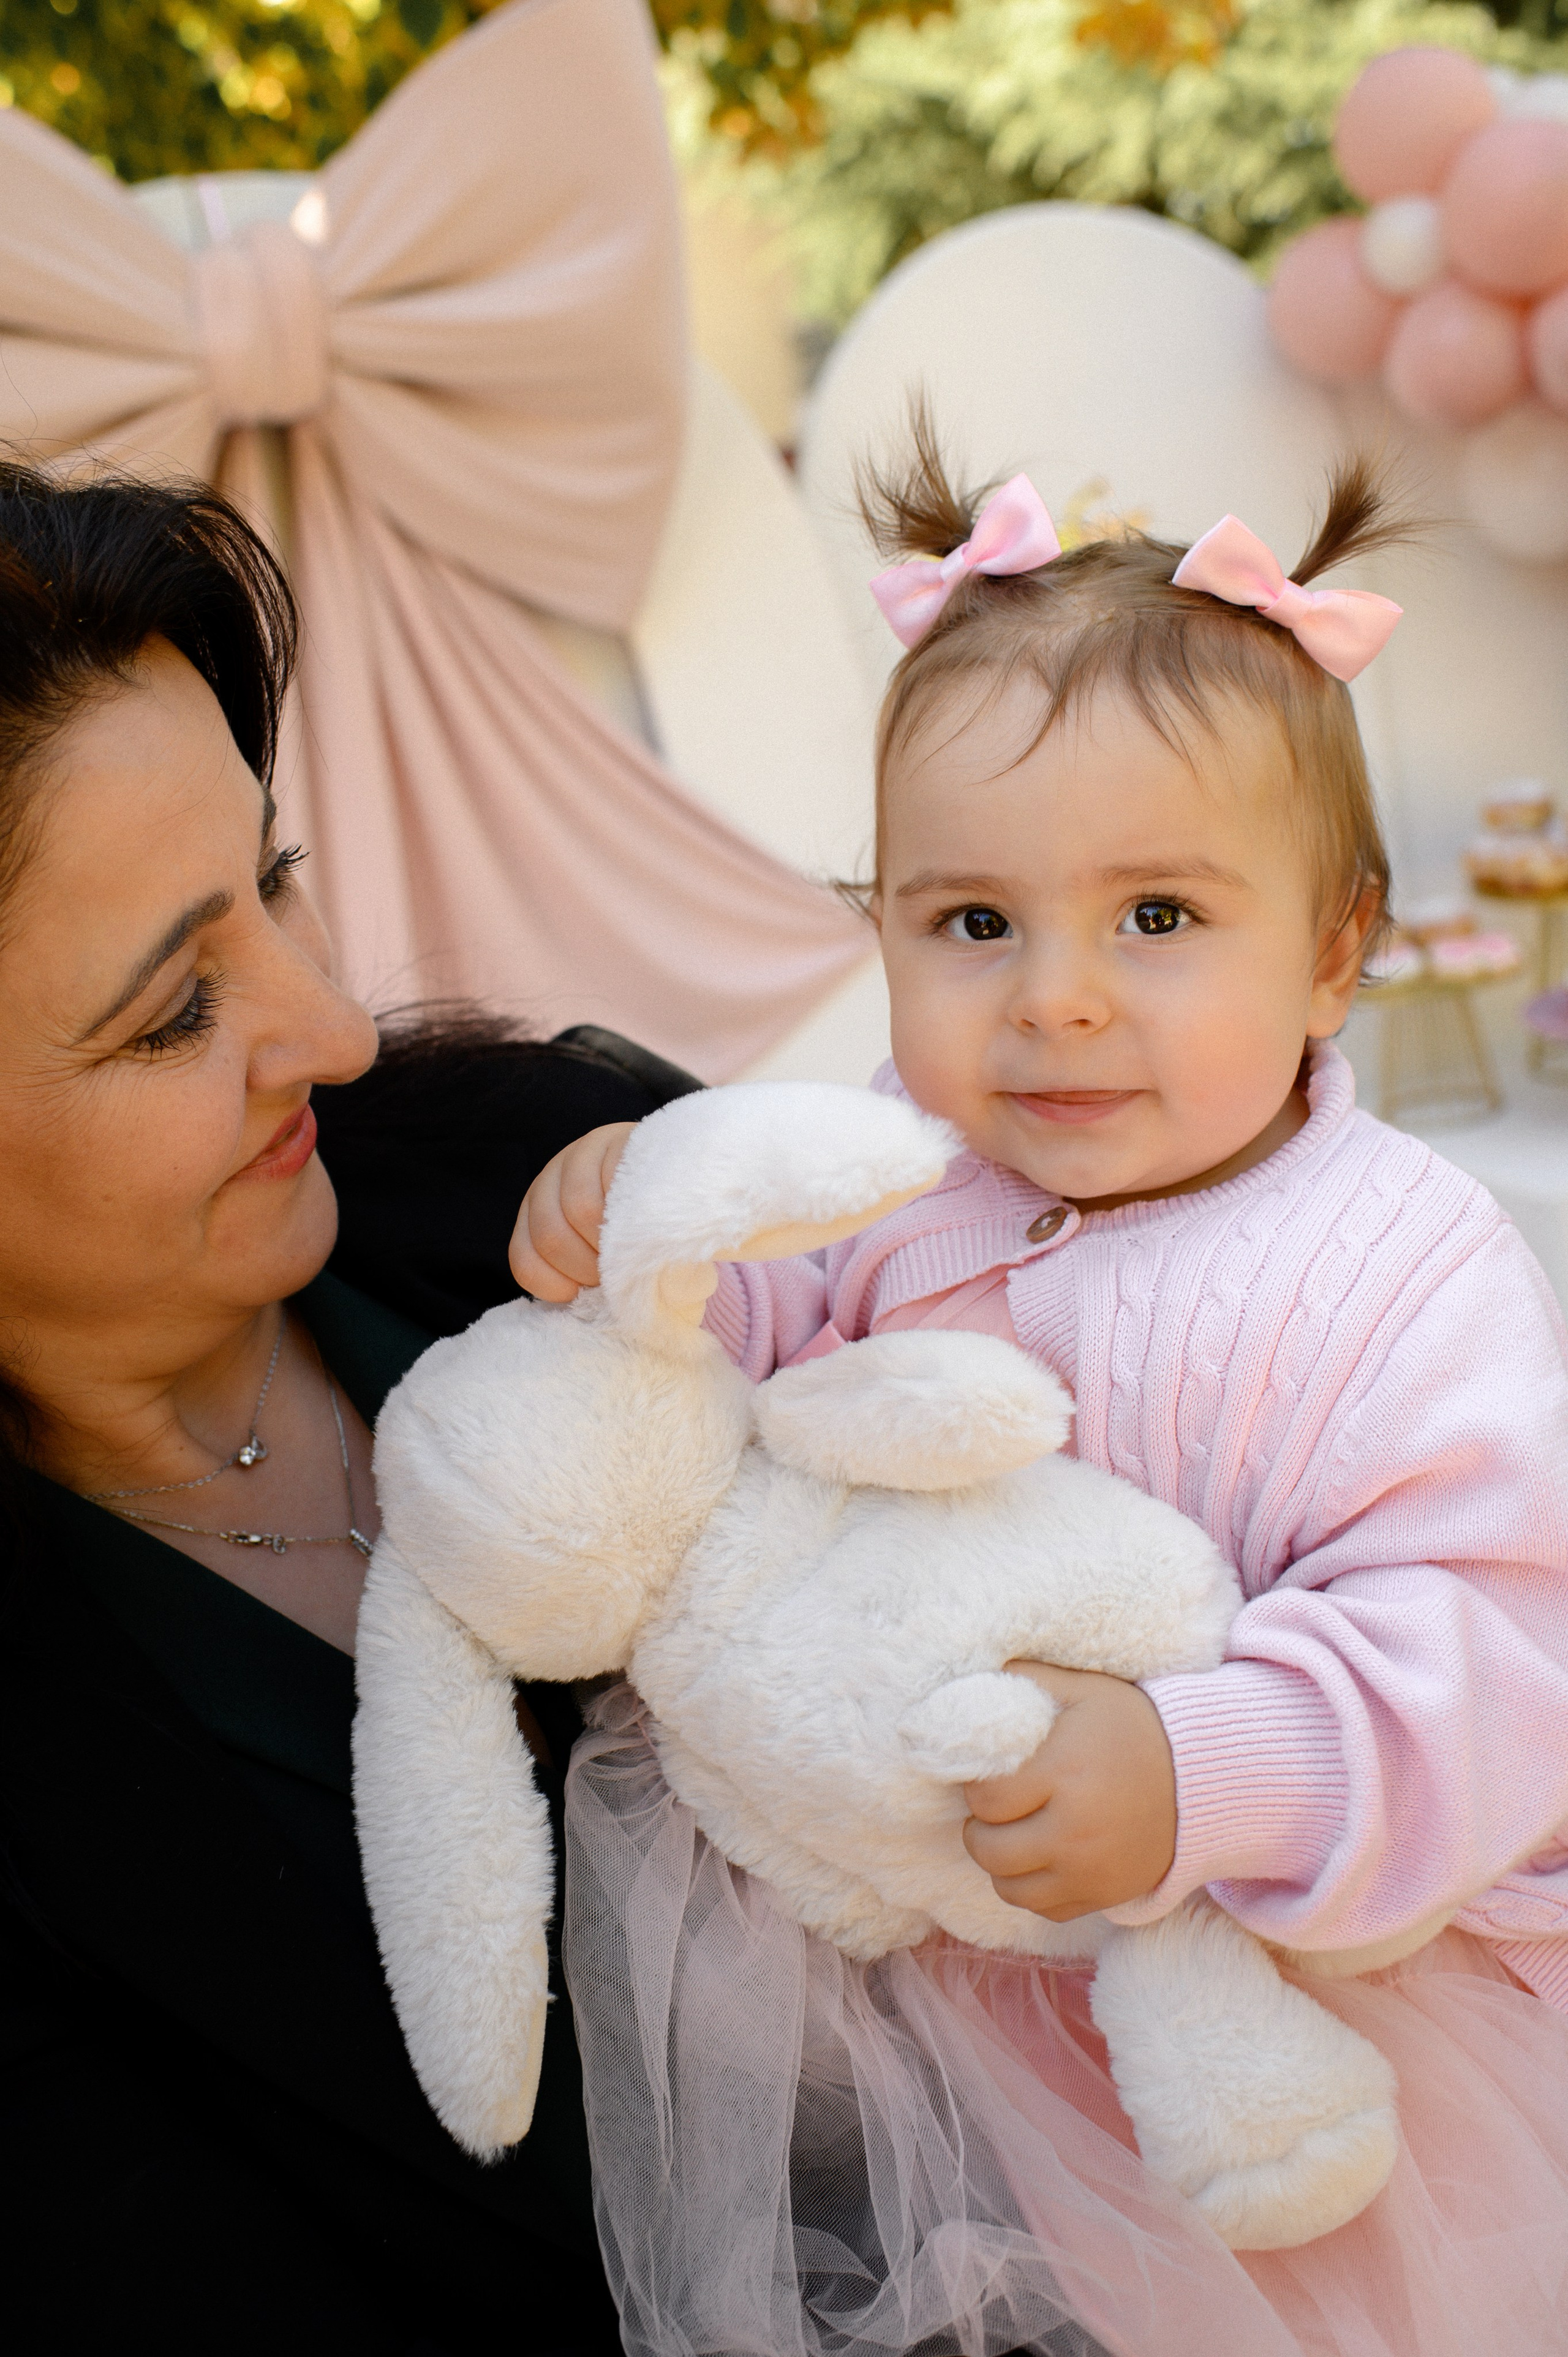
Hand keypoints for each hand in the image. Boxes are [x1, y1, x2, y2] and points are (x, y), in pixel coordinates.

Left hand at [508, 1122, 636, 1300]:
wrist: (688, 1184)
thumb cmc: (646, 1237)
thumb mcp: (605, 1258)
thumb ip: (588, 1279)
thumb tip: (587, 1306)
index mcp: (538, 1212)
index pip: (524, 1259)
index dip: (557, 1286)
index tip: (589, 1291)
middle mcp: (550, 1179)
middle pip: (550, 1236)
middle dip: (587, 1267)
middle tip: (618, 1275)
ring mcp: (582, 1154)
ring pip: (580, 1210)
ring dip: (610, 1246)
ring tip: (635, 1253)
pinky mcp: (619, 1141)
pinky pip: (615, 1185)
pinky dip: (630, 1217)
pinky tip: (649, 1225)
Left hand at [962, 1660, 1176, 1920]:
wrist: (1202, 1778)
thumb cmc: (1134, 1728)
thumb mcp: (1086, 1691)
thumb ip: (1030, 1679)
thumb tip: (979, 1675)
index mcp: (1064, 1773)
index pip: (985, 1799)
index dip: (977, 1786)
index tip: (991, 1775)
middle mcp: (1074, 1829)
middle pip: (990, 1851)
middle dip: (981, 1827)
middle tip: (996, 1808)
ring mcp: (1091, 1870)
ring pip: (1010, 1888)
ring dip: (1001, 1862)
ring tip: (1013, 1833)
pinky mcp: (1105, 1896)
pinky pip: (1044, 1909)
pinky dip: (1033, 1888)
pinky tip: (1042, 1857)